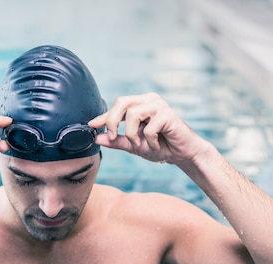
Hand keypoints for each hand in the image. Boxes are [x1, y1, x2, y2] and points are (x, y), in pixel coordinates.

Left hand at [88, 93, 204, 163]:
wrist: (182, 154)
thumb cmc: (159, 147)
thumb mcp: (133, 145)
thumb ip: (116, 141)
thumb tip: (97, 138)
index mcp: (140, 104)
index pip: (117, 106)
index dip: (103, 116)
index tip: (91, 125)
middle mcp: (149, 100)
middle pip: (122, 102)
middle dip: (112, 120)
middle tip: (111, 136)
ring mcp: (159, 105)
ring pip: (133, 114)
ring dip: (132, 134)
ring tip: (140, 145)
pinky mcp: (168, 114)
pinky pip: (149, 128)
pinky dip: (149, 142)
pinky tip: (157, 146)